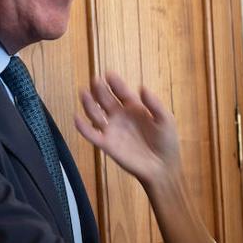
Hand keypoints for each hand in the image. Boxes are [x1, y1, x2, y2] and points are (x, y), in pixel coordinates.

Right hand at [74, 72, 180, 187]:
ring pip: (95, 114)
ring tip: (84, 93)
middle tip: (95, 80)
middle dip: (99, 89)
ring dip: (89, 104)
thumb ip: (154, 104)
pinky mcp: (107, 145)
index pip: (121, 92)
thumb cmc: (166, 143)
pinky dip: (82, 127)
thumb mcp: (165, 120)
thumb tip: (142, 88)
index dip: (115, 83)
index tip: (109, 74)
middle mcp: (120, 116)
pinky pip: (91, 135)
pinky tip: (76, 118)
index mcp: (134, 108)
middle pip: (105, 99)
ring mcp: (112, 130)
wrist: (162, 168)